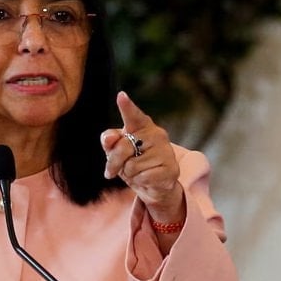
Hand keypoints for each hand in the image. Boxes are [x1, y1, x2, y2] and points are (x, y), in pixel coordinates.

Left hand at [100, 91, 185, 225]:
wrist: (154, 185)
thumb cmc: (133, 162)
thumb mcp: (116, 151)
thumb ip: (110, 141)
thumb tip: (110, 138)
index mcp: (142, 126)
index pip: (133, 115)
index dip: (127, 107)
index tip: (121, 96)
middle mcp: (157, 134)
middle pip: (123, 148)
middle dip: (114, 163)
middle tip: (113, 171)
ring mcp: (166, 150)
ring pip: (132, 166)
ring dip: (130, 174)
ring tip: (138, 172)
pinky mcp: (171, 168)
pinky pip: (143, 177)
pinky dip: (140, 182)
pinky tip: (147, 179)